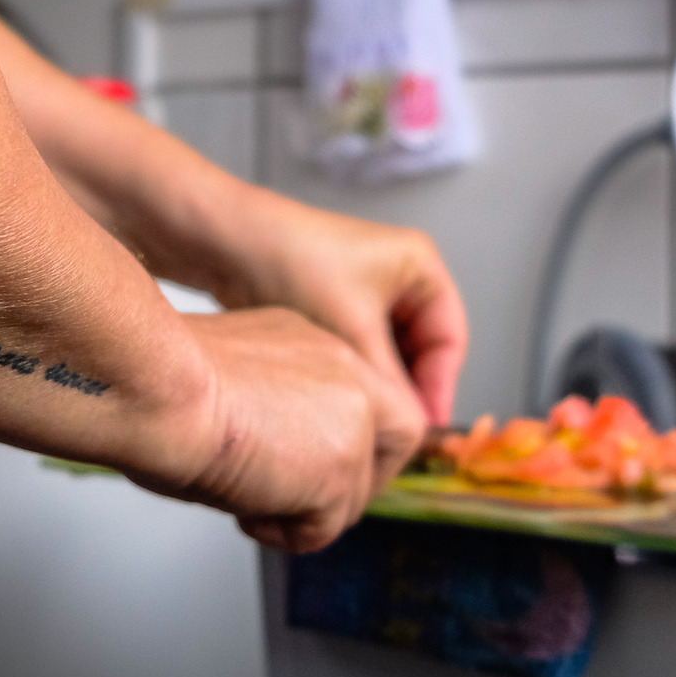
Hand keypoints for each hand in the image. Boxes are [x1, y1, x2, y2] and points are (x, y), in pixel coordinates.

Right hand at [136, 308, 426, 552]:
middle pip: (395, 431)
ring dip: (302, 511)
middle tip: (298, 500)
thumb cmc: (158, 379)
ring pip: (353, 494)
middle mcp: (343, 368)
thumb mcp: (227, 377)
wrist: (155, 383)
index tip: (303, 464)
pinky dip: (282, 533)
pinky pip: (322, 528)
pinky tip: (242, 507)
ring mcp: (352, 418)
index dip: (342, 437)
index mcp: (309, 340)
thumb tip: (266, 459)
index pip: (358, 393)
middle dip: (354, 479)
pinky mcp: (340, 468)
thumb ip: (267, 407)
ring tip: (243, 496)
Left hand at [207, 193, 467, 427]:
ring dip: (381, 385)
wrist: (225, 244)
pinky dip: (358, 374)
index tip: (424, 427)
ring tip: (368, 421)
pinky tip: (343, 401)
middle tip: (397, 432)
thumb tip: (412, 430)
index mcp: (419, 265)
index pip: (449, 340)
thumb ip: (389, 384)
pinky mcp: (334, 303)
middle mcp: (398, 274)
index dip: (441, 387)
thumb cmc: (291, 265)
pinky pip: (361, 349)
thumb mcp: (352, 332)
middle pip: (422, 349)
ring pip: (390, 353)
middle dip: (410, 389)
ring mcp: (365, 289)